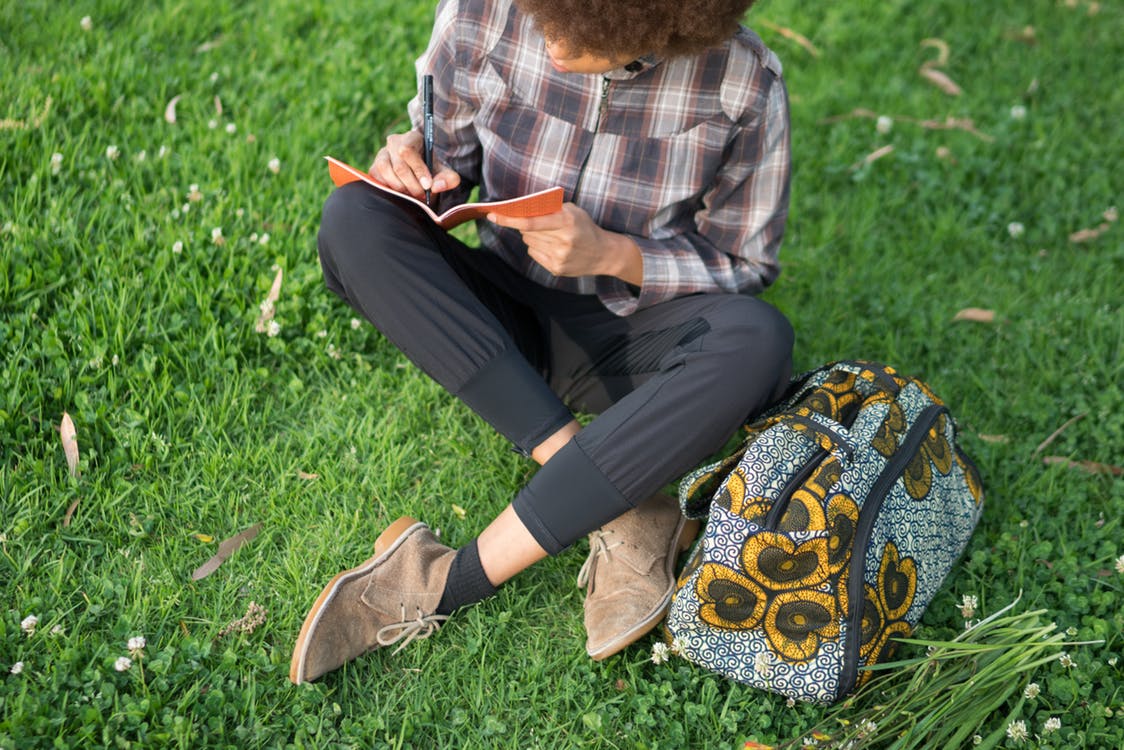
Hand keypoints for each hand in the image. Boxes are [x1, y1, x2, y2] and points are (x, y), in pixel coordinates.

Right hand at [369, 131, 460, 200]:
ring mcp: (382, 154)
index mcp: (413, 138)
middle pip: (399, 166)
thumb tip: (436, 186)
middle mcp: (394, 142)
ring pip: (386, 172)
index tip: (427, 185)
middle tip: (422, 195)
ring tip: (412, 194)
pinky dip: (390, 189)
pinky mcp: (374, 167)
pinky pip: (378, 179)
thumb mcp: (444, 174)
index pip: (408, 151)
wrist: (419, 176)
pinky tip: (401, 192)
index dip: (418, 170)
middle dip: (412, 184)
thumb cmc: (431, 172)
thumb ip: (448, 179)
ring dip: (401, 188)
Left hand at [489, 203, 642, 282]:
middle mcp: (562, 241)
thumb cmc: (585, 227)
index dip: (509, 219)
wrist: (603, 253)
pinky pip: (534, 254)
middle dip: (526, 226)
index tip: (493, 215)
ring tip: (551, 235)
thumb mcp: (572, 211)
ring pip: (529, 243)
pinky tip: (553, 247)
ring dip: (533, 237)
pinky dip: (538, 248)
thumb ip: (549, 209)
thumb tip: (521, 210)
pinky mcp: (556, 269)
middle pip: (527, 233)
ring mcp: (559, 257)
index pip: (530, 222)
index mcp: (566, 222)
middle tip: (538, 223)